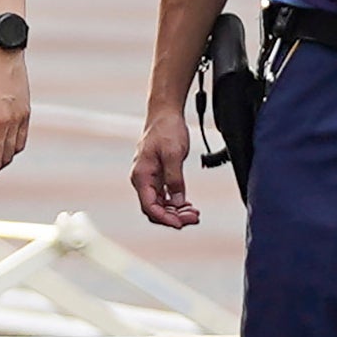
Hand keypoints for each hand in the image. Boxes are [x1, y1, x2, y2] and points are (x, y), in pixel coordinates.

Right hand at [131, 101, 198, 233]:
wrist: (165, 113)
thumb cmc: (166, 129)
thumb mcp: (174, 154)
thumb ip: (174, 179)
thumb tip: (178, 202)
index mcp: (141, 176)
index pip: (149, 207)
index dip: (165, 219)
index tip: (181, 223)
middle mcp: (142, 180)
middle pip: (154, 209)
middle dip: (174, 217)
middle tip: (194, 218)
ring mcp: (149, 179)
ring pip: (160, 205)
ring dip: (176, 211)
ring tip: (194, 214)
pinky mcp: (157, 176)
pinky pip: (164, 196)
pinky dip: (175, 203)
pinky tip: (188, 205)